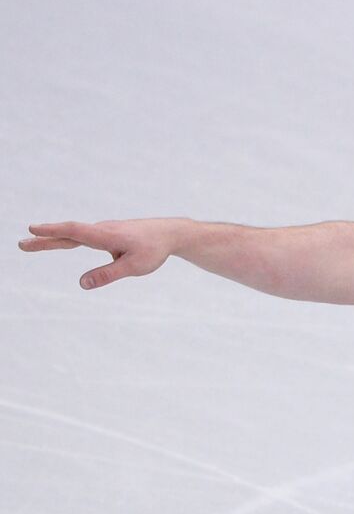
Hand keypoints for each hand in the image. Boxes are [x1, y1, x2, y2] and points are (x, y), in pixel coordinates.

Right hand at [18, 219, 185, 288]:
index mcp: (106, 235)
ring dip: (53, 238)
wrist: (171, 233)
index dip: (53, 231)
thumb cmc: (154, 249)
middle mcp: (103, 230)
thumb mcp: (134, 266)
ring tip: (31, 243)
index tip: (32, 230)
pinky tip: (61, 241)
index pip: (75, 231)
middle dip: (44, 238)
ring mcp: (105, 230)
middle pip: (69, 233)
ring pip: (75, 235)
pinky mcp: (109, 234)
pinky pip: (84, 236)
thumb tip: (82, 284)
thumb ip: (108, 275)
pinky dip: (67, 238)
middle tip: (21, 244)